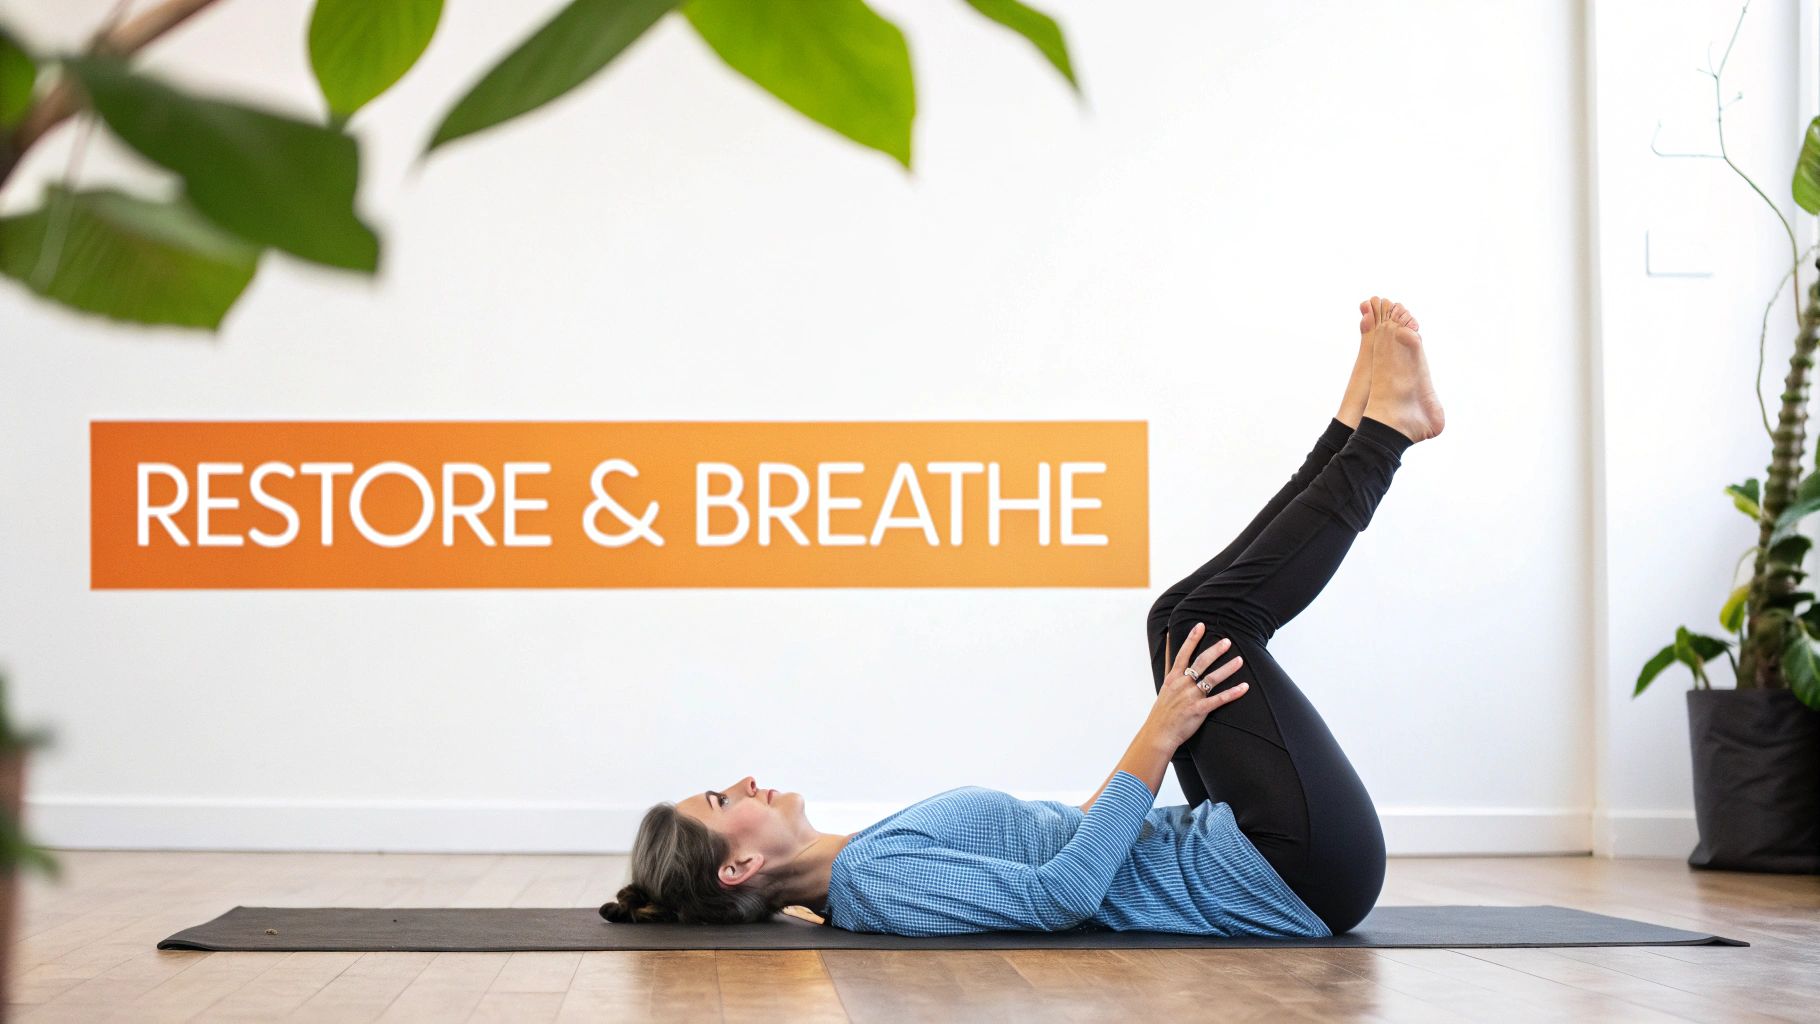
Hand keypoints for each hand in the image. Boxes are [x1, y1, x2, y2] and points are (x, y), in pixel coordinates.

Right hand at [1145, 622, 1248, 749]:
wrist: (1159, 733)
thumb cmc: (1163, 711)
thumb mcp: (1164, 688)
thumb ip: (1170, 670)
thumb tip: (1170, 655)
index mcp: (1173, 678)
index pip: (1183, 654)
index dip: (1192, 639)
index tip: (1201, 626)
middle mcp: (1182, 684)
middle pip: (1201, 663)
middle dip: (1215, 650)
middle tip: (1227, 641)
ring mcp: (1191, 697)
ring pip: (1212, 679)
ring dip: (1227, 668)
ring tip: (1240, 660)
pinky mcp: (1199, 710)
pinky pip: (1219, 699)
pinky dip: (1232, 693)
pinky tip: (1244, 687)